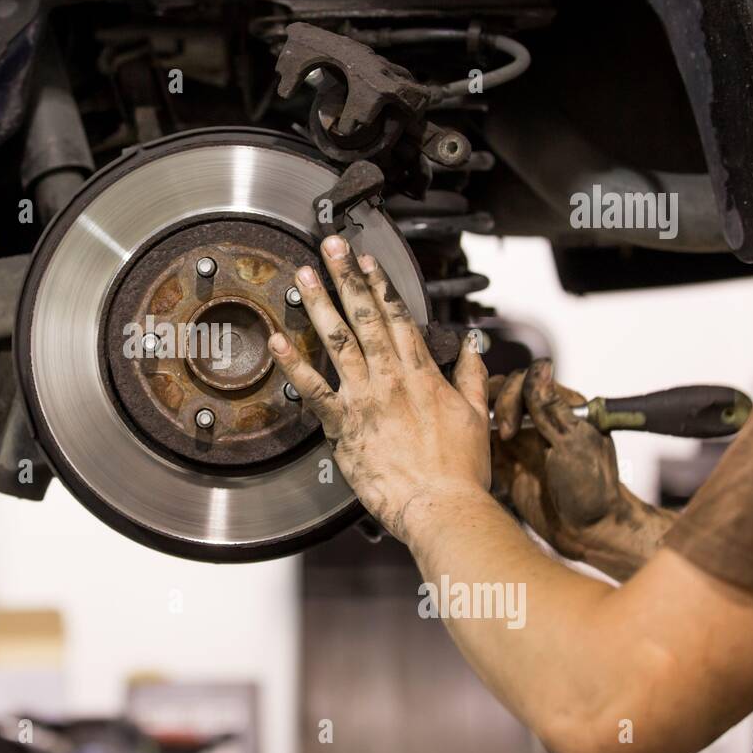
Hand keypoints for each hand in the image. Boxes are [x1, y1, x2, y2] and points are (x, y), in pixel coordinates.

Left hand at [267, 234, 490, 542]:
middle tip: (331, 246)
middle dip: (348, 277)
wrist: (442, 506)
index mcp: (423, 374)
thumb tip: (473, 346)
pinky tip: (276, 340)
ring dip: (320, 304)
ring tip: (305, 275)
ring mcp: (366, 399)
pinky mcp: (345, 426)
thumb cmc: (460, 471)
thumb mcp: (476, 415)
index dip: (381, 285)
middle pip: (366, 316)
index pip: (399, 317)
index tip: (368, 260)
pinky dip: (293, 364)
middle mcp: (392, 378)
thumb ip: (470, 376)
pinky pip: (313, 390)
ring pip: (339, 341)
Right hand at [490, 360, 668, 578]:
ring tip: (476, 436)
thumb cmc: (595, 490)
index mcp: (562, 408)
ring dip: (479, 420)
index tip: (513, 422)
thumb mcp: (574, 443)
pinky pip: (482, 445)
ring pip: (489, 415)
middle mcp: (540, 421)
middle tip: (500, 432)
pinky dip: (472, 444)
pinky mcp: (507, 464)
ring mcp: (522, 442)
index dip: (514, 393)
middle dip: (494, 404)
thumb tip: (539, 368)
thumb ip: (551, 407)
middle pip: (503, 393)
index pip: (528, 380)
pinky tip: (469, 452)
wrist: (589, 533)